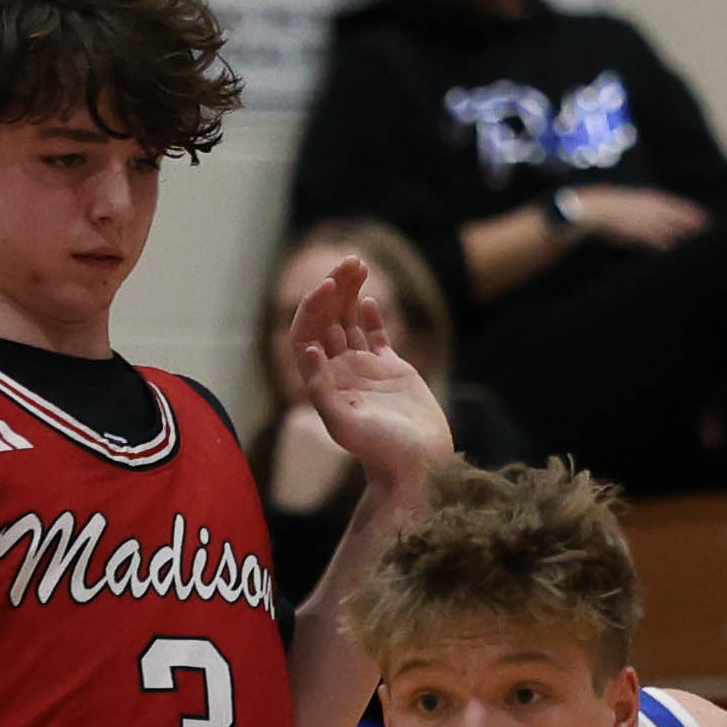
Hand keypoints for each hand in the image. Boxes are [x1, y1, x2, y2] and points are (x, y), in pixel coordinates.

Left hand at [280, 245, 457, 493]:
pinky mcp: (392, 371)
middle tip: (351, 259)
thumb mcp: (345, 425)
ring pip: (350, 323)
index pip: (307, 334)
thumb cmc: (381, 452)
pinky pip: (375, 337)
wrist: (418, 467)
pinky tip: (368, 299)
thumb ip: (321, 390)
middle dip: (335, 289)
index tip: (331, 284)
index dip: (314, 307)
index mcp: (323, 382)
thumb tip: (308, 350)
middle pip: (328, 321)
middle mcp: (339, 373)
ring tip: (360, 264)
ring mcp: (365, 370)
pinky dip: (370, 317)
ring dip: (351, 293)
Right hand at [561, 183, 708, 251]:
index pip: (679, 206)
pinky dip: (669, 249)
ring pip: (673, 233)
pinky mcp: (641, 236)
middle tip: (709, 235)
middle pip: (681, 220)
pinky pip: (660, 244)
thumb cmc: (610, 207)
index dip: (693, 214)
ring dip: (685, 240)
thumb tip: (655, 212)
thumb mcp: (631, 201)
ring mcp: (649, 223)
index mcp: (653, 199)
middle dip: (695, 228)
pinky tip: (675, 255)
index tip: (706, 220)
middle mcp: (655, 210)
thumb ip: (645, 208)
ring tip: (698, 248)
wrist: (595, 211)